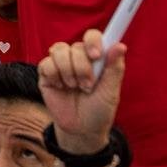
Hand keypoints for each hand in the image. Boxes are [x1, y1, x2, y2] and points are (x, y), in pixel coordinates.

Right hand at [37, 30, 125, 155]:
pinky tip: (61, 87)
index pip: (92, 36)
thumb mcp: (111, 91)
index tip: (96, 56)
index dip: (93, 41)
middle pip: (75, 46)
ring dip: (68, 72)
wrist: (81, 130)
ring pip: (59, 50)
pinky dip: (55, 76)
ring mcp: (60, 65)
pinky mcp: (46, 74)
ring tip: (74, 87)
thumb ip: (114, 68)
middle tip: (87, 86)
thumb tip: (120, 45)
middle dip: (82, 68)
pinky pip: (46, 63)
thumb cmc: (99, 110)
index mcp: (95, 59)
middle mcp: (77, 58)